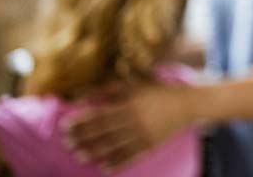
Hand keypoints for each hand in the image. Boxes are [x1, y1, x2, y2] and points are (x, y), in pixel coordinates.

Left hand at [62, 82, 193, 168]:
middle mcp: (134, 122)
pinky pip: (130, 157)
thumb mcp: (135, 86)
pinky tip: (103, 168)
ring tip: (79, 156)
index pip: (99, 115)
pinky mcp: (150, 146)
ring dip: (94, 152)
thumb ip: (110, 90)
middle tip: (67, 143)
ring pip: (114, 147)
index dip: (81, 121)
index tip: (65, 126)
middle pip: (103, 132)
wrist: (187, 105)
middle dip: (83, 138)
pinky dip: (116, 163)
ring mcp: (143, 136)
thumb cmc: (157, 92)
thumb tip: (86, 96)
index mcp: (129, 105)